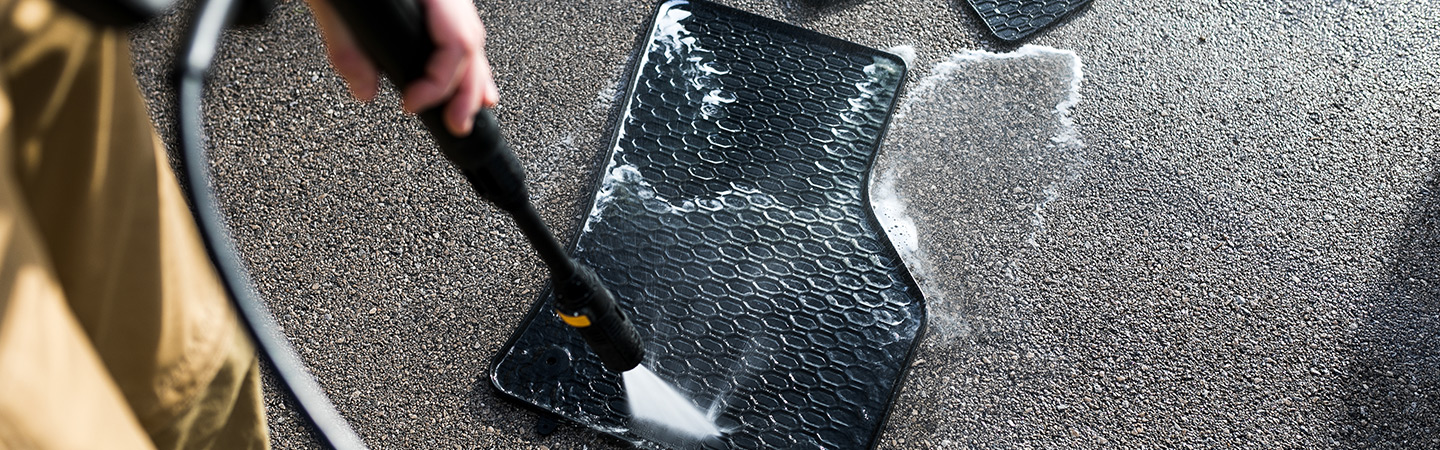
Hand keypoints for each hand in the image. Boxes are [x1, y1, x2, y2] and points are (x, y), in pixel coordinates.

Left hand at [307, 0, 498, 135]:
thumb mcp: (328, 1)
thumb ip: (345, 45)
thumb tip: (364, 88)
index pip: (454, 42)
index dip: (438, 82)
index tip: (412, 103)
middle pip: (472, 43)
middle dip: (468, 91)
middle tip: (456, 124)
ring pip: (472, 36)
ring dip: (473, 80)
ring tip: (467, 112)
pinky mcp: (432, 1)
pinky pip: (459, 30)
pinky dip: (465, 62)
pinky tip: (468, 82)